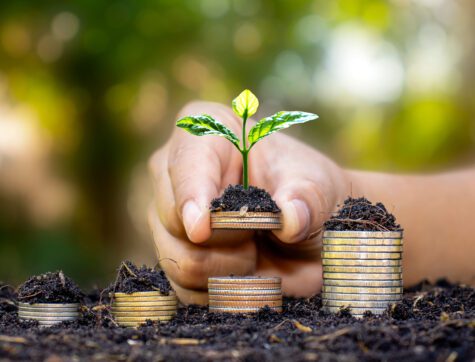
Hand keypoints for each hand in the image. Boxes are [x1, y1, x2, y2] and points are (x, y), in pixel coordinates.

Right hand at [148, 101, 351, 303]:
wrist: (310, 230)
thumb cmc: (307, 193)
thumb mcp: (317, 187)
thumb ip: (305, 199)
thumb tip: (289, 218)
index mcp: (205, 137)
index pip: (186, 164)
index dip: (192, 195)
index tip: (202, 228)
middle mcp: (176, 176)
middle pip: (175, 219)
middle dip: (227, 238)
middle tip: (261, 232)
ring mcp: (170, 219)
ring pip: (179, 259)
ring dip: (228, 268)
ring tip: (256, 250)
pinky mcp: (175, 257)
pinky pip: (184, 289)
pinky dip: (222, 290)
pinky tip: (245, 272)